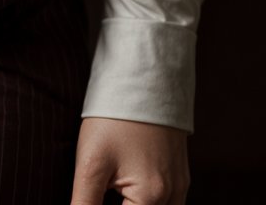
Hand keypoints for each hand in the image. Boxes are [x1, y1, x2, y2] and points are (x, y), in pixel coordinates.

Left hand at [70, 116, 189, 204]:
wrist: (142, 73)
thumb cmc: (114, 116)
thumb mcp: (91, 162)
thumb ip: (85, 203)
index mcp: (151, 197)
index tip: (95, 195)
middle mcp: (173, 194)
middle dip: (126, 204)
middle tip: (104, 189)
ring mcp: (180, 182)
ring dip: (137, 204)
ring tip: (116, 191)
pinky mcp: (180, 170)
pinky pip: (169, 200)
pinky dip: (149, 200)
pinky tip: (131, 191)